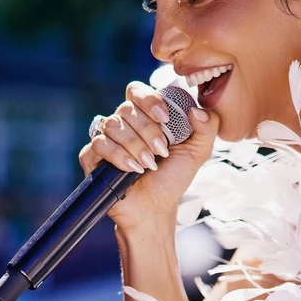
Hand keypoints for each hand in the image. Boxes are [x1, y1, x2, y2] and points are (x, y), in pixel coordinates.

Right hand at [79, 81, 218, 230]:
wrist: (156, 208)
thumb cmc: (173, 178)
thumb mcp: (198, 151)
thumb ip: (207, 126)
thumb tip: (197, 109)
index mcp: (144, 116)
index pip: (137, 91)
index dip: (149, 100)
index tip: (165, 118)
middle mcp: (123, 124)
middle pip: (126, 108)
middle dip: (148, 130)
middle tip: (161, 151)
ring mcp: (106, 139)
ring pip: (113, 125)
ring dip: (135, 145)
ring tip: (149, 164)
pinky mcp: (93, 157)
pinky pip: (99, 145)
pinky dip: (119, 156)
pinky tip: (133, 168)